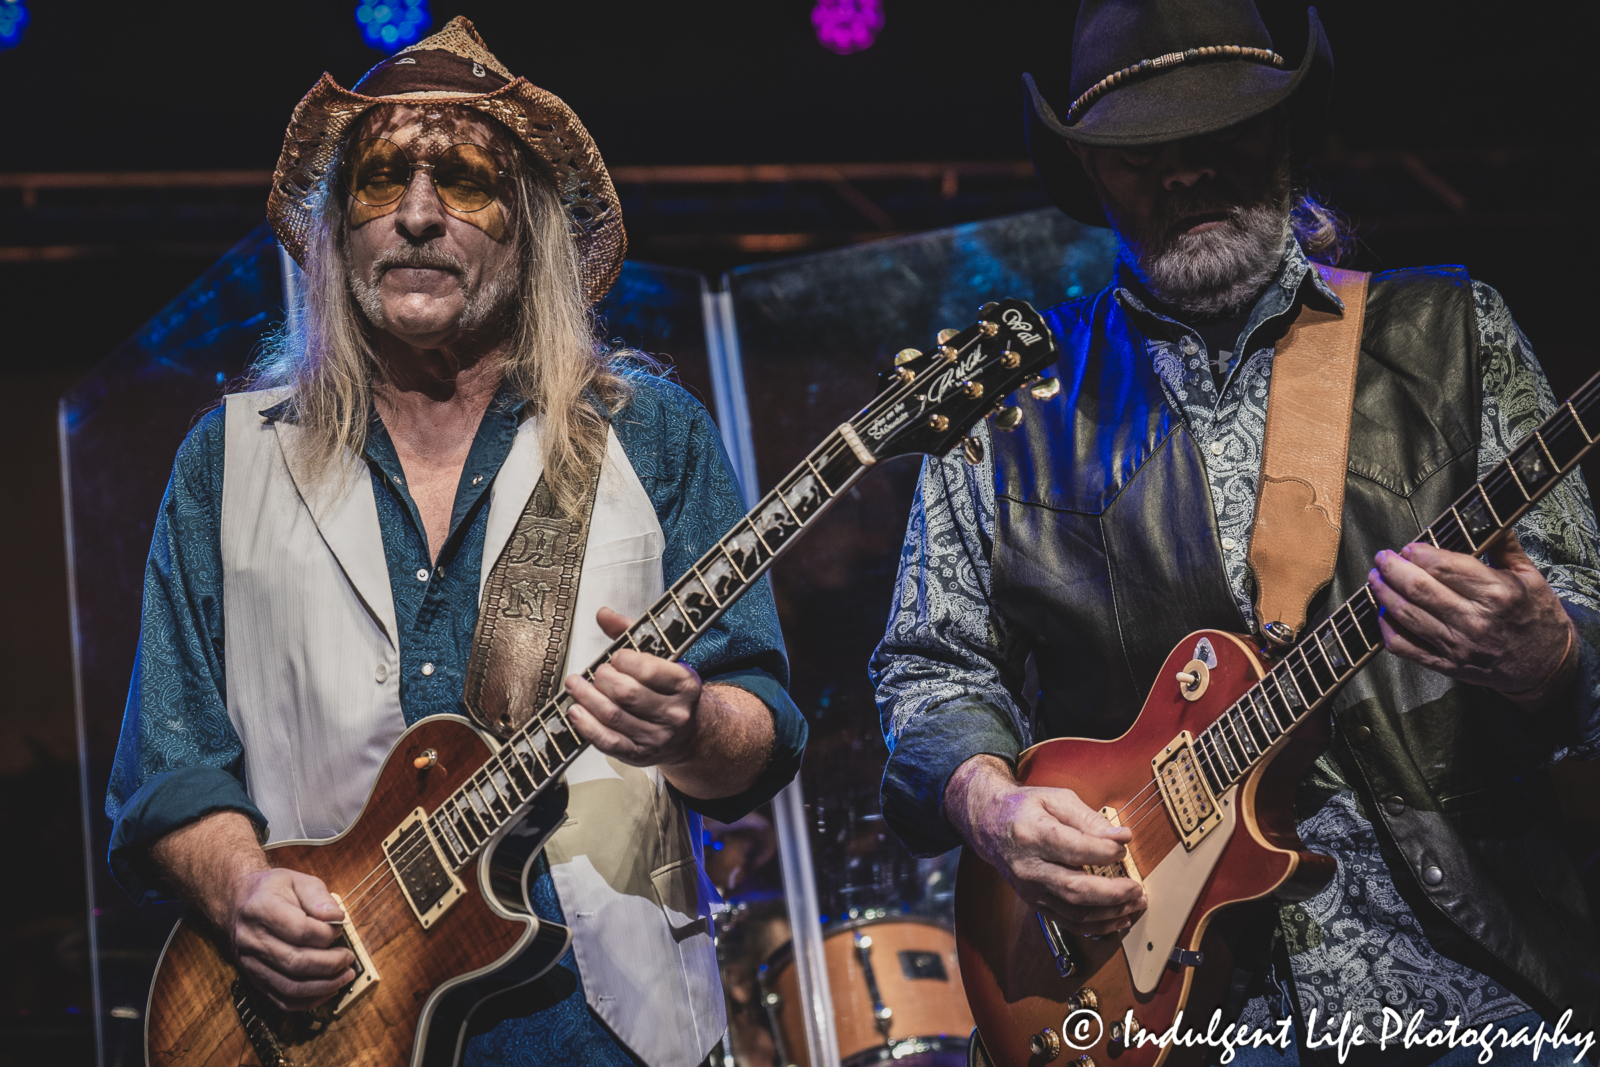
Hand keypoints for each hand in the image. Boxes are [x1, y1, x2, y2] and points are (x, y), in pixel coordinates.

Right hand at [151, 812, 353, 1011]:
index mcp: (261, 909)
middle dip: (330, 964)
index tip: (339, 928)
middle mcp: (252, 940)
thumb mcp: (298, 880)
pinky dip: (309, 1001)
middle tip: (348, 958)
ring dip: (324, 986)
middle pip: (295, 962)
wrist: (238, 903)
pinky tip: (329, 990)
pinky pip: (282, 1000)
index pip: (299, 929)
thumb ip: (319, 897)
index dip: (326, 933)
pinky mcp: (254, 980)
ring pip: (290, 987)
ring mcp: (251, 963)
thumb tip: (337, 918)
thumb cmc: (273, 890)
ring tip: (346, 976)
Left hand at [565, 606, 703, 768]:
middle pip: (628, 694)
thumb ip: (632, 633)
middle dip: (603, 679)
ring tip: (576, 685)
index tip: (616, 657)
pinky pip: (608, 742)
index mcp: (685, 684)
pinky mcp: (638, 755)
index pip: (650, 670)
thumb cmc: (669, 690)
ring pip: (614, 717)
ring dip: (587, 698)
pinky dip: (587, 726)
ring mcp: (657, 737)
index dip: (625, 661)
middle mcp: (675, 713)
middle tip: (596, 672)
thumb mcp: (661, 658)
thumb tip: (604, 614)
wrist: (688, 733)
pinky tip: (576, 711)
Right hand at [946, 755, 1146, 936]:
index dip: (1104, 851)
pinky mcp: (1036, 903)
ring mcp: (1031, 889)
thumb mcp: (1056, 799)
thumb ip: (1089, 818)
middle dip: (1113, 893)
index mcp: (1032, 834)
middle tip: (1136, 888)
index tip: (1123, 847)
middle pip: (1075, 889)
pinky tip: (1117, 918)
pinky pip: (1069, 922)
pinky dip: (1096, 925)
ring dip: (1110, 912)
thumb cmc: (1025, 808)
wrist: (989, 825)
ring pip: (1075, 912)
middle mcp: (1029, 867)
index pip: (1073, 849)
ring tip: (1135, 902)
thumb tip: (1121, 838)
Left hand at [1369, 531, 1574, 699]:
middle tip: (1383, 557)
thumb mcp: (1530, 576)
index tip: (1409, 547)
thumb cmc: (1537, 617)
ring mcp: (1457, 646)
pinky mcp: (1445, 664)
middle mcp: (1474, 621)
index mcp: (1497, 594)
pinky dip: (1386, 628)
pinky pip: (1404, 647)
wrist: (1546, 666)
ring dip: (1383, 593)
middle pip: (1418, 589)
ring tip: (1376, 577)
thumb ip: (1502, 545)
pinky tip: (1382, 612)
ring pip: (1406, 615)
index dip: (1419, 553)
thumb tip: (1481, 514)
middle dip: (1393, 568)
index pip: (1444, 567)